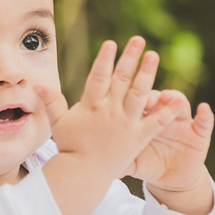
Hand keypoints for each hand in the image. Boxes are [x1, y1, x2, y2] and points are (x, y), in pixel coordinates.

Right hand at [36, 37, 181, 183]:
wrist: (83, 174)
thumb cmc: (70, 147)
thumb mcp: (58, 123)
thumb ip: (51, 101)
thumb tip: (36, 84)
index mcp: (91, 105)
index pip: (98, 77)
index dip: (104, 59)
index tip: (111, 43)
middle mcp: (110, 111)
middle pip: (122, 79)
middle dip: (130, 58)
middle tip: (138, 40)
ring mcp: (126, 123)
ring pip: (139, 94)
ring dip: (147, 73)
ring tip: (153, 55)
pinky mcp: (138, 137)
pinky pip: (156, 122)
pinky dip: (167, 110)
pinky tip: (177, 98)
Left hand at [127, 89, 213, 191]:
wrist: (169, 178)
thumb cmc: (147, 163)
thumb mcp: (133, 162)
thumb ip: (120, 160)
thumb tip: (102, 168)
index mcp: (144, 120)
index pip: (139, 104)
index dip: (134, 101)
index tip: (127, 100)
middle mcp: (163, 116)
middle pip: (159, 99)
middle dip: (155, 97)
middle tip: (149, 99)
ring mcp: (182, 123)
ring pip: (180, 105)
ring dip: (176, 100)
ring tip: (173, 100)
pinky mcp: (199, 134)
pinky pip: (205, 122)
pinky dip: (205, 115)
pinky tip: (203, 109)